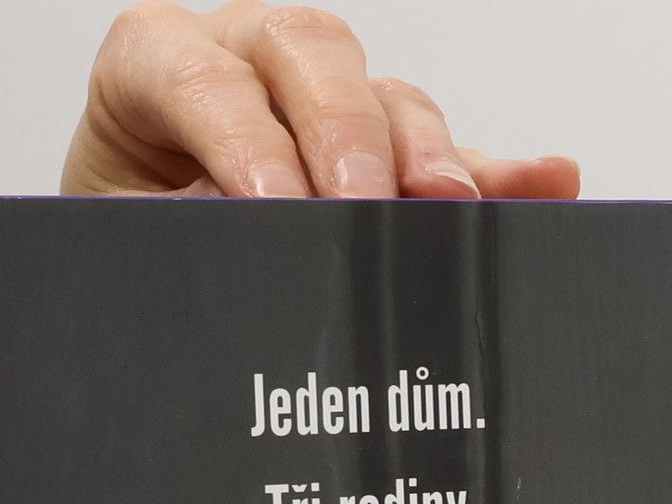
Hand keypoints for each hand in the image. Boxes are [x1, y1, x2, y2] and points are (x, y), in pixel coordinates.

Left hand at [63, 2, 579, 201]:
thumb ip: (176, 229)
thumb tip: (246, 239)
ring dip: (424, 154)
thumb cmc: (125, 252)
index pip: (199, 76)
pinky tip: (546, 183)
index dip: (243, 139)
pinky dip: (497, 176)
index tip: (273, 210)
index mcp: (155, 65)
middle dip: (347, 134)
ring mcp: (323, 102)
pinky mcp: (385, 156)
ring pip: (386, 96)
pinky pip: (448, 157)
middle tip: (367, 210)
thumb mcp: (125, 246)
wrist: (140, 281)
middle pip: (310, 54)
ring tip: (452, 209)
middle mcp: (244, 59)